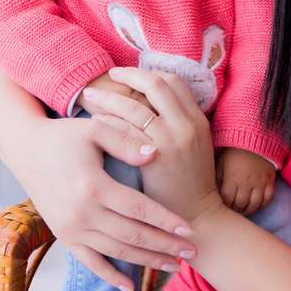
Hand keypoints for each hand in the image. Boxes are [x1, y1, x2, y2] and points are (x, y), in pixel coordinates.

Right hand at [11, 113, 199, 290]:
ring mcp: (71, 228)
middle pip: (132, 236)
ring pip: (116, 252)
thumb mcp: (94, 129)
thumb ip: (125, 141)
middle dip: (165, 246)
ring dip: (146, 261)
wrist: (25, 150)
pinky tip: (131, 287)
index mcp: (93, 186)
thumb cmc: (63, 136)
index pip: (139, 209)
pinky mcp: (64, 236)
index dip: (166, 220)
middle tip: (192, 252)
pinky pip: (90, 262)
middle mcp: (82, 213)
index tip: (189, 229)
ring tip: (173, 265)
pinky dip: (110, 276)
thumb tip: (155, 153)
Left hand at [84, 67, 227, 226]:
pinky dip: (109, 122)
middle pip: (156, 85)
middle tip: (109, 75)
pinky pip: (127, 131)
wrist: (198, 217)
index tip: (129, 75)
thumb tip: (151, 105)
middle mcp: (187, 125)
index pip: (173, 81)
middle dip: (129, 76)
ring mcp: (172, 141)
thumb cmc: (190, 183)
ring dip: (111, 98)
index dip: (149, 73)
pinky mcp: (156, 158)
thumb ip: (178, 124)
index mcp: (197, 119)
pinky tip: (96, 122)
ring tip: (92, 97)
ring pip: (136, 107)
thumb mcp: (194, 146)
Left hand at [216, 148, 275, 214]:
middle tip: (233, 210)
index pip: (227, 199)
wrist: (253, 138)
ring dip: (248, 211)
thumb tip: (218, 194)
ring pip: (254, 204)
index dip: (224, 205)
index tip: (223, 205)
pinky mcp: (270, 180)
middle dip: (235, 209)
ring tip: (244, 210)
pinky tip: (256, 204)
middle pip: (240, 204)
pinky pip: (268, 198)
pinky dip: (262, 205)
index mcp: (232, 177)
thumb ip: (219, 179)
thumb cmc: (234, 151)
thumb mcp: (221, 163)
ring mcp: (260, 182)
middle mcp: (246, 182)